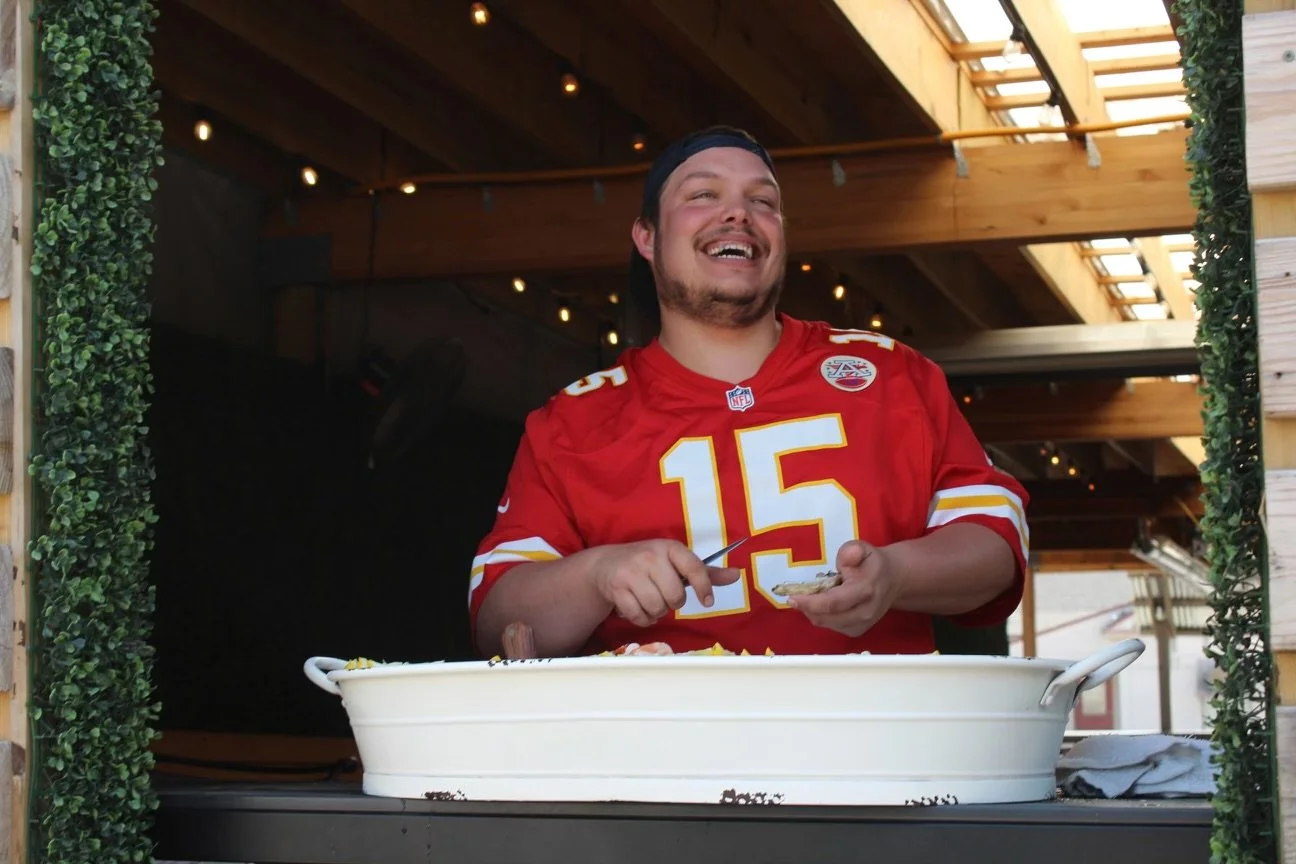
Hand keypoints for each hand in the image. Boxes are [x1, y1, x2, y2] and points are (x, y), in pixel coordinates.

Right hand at [592, 540, 741, 626]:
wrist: (607, 564)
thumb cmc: (649, 564)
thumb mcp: (676, 562)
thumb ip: (706, 572)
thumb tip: (737, 575)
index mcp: (669, 547)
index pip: (694, 567)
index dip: (704, 587)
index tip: (708, 602)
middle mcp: (650, 557)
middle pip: (675, 596)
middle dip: (674, 602)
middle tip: (666, 594)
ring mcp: (631, 573)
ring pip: (657, 608)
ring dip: (657, 611)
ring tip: (651, 600)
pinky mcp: (617, 589)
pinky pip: (640, 616)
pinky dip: (643, 618)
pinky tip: (639, 607)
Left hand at [787, 540, 897, 637]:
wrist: (893, 579)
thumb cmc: (873, 563)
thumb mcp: (863, 548)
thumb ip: (852, 551)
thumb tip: (844, 559)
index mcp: (866, 591)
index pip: (834, 603)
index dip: (810, 603)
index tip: (791, 598)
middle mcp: (865, 612)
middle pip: (827, 617)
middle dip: (807, 607)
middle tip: (796, 594)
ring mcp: (862, 625)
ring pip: (826, 624)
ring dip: (813, 612)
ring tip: (812, 596)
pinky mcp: (857, 631)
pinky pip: (831, 627)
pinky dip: (820, 616)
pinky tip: (821, 604)